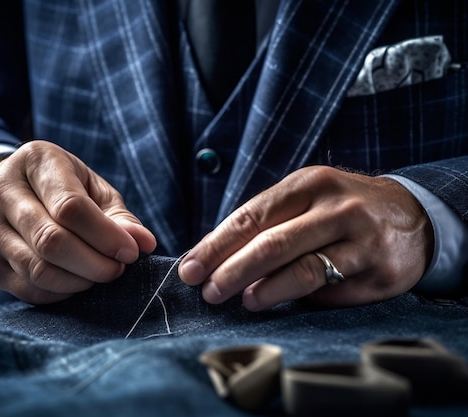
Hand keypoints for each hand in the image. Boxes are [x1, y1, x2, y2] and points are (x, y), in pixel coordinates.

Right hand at [0, 140, 156, 303]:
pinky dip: (60, 293)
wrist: (6, 192)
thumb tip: (144, 244)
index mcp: (35, 161)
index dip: (105, 236)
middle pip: (51, 241)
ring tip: (98, 274)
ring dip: (79, 281)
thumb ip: (119, 216)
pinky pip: (27, 289)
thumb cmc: (60, 188)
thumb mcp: (91, 188)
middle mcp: (1, 191)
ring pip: (38, 270)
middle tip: (117, 269)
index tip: (130, 253)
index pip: (70, 207)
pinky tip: (76, 282)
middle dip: (94, 264)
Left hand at [179, 166, 433, 309]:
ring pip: (302, 269)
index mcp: (308, 183)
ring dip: (263, 290)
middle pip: (271, 243)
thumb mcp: (306, 200)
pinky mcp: (379, 269)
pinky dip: (298, 298)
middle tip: (208, 292)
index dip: (215, 246)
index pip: (251, 216)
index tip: (190, 269)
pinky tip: (277, 301)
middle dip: (230, 271)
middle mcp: (336, 206)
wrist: (413, 215)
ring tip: (241, 301)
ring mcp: (361, 238)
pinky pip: (331, 289)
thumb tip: (212, 256)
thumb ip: (265, 224)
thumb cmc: (341, 209)